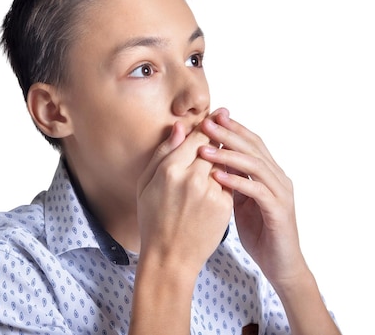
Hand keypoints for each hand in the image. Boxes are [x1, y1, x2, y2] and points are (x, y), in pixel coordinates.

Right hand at [136, 118, 232, 274]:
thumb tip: (180, 127)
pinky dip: (227, 179)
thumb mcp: (145, 184)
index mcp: (170, 170)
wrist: (170, 258)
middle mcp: (192, 178)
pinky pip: (229, 182)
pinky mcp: (224, 206)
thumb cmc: (153, 220)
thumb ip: (163, 152)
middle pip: (214, 146)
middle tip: (225, 127)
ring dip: (224, 157)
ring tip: (223, 155)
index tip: (216, 116)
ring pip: (224, 163)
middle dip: (219, 137)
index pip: (196, 136)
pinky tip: (220, 182)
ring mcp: (211, 192)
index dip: (208, 124)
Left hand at [198, 108, 305, 283]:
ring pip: (255, 165)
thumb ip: (234, 182)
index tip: (210, 117)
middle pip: (254, 148)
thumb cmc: (261, 234)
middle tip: (206, 123)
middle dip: (229, 133)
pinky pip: (256, 191)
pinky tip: (217, 176)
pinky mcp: (279, 211)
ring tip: (205, 148)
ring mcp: (281, 194)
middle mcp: (279, 179)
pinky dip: (236, 181)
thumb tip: (215, 162)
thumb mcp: (241, 202)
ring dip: (228, 155)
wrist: (281, 266)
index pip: (252, 143)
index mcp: (270, 174)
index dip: (233, 129)